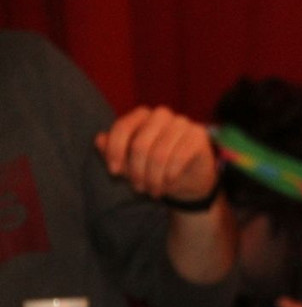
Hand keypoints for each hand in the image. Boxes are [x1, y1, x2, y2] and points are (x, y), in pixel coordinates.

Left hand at [95, 105, 217, 201]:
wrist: (190, 180)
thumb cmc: (158, 169)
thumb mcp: (132, 163)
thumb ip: (115, 151)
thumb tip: (99, 140)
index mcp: (143, 115)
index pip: (123, 127)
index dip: (115, 151)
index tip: (114, 172)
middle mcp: (162, 115)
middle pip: (141, 144)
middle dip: (137, 171)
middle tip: (139, 188)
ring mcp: (182, 123)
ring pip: (160, 154)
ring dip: (154, 178)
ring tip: (153, 191)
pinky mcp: (198, 136)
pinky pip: (179, 157)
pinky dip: (170, 175)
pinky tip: (169, 183)